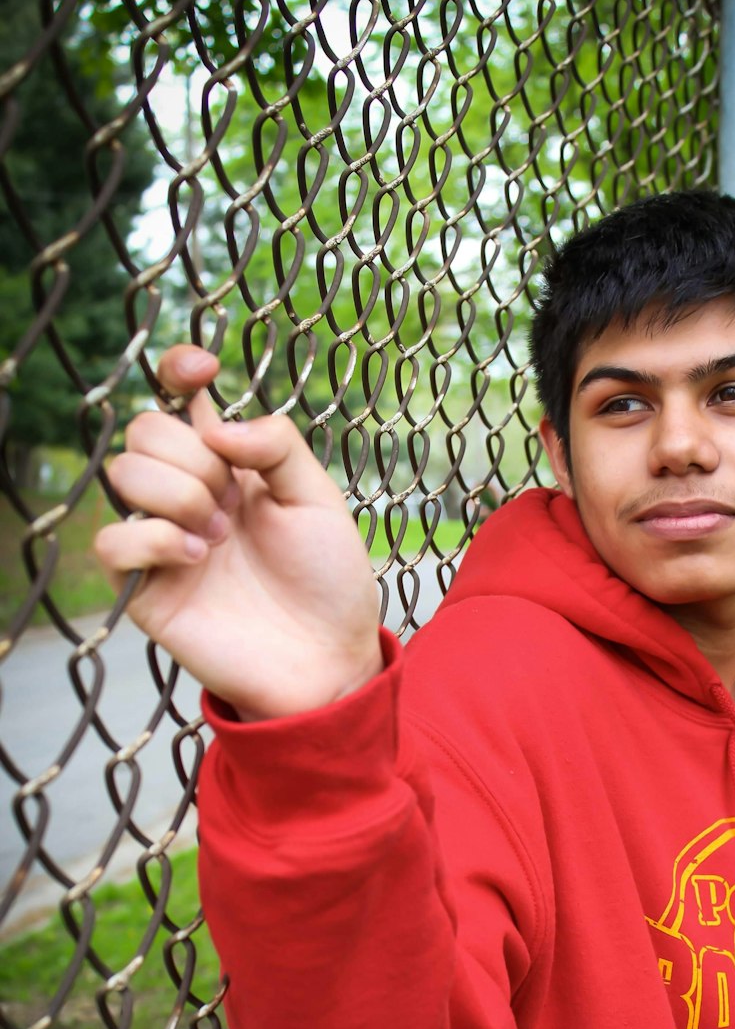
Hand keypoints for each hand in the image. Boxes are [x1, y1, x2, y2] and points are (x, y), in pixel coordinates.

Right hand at [95, 347, 382, 719]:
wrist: (328, 659)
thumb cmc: (328, 582)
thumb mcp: (319, 499)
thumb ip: (276, 445)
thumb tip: (218, 424)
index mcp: (231, 465)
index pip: (180, 399)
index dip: (177, 369)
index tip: (201, 371)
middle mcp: (190, 494)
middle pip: (145, 430)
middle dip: (193, 458)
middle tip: (234, 505)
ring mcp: (163, 539)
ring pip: (123, 475)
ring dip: (178, 496)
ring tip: (220, 538)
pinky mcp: (144, 587)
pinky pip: (111, 538)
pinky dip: (152, 537)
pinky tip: (196, 559)